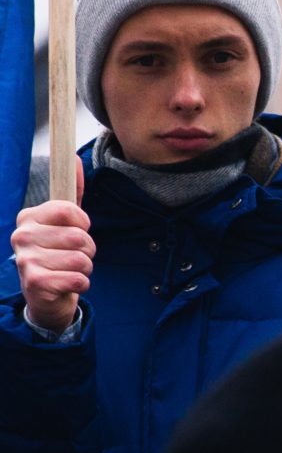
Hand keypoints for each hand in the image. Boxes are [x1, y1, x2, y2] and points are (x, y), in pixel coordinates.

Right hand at [12, 186, 92, 335]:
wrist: (46, 295)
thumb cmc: (58, 253)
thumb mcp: (65, 222)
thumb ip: (72, 191)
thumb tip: (74, 157)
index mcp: (28, 217)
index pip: (69, 210)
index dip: (83, 224)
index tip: (75, 231)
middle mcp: (21, 236)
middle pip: (80, 237)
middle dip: (87, 250)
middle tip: (73, 256)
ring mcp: (25, 259)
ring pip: (82, 259)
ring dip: (85, 268)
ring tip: (70, 270)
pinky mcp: (34, 282)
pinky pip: (78, 279)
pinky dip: (82, 284)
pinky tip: (68, 284)